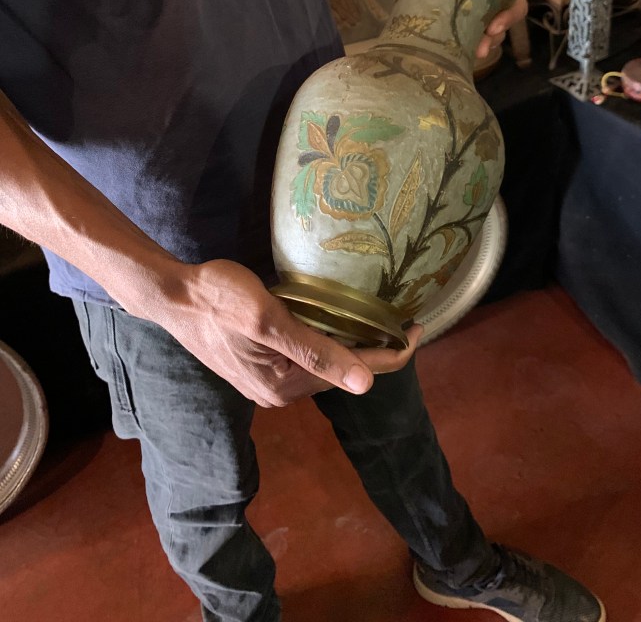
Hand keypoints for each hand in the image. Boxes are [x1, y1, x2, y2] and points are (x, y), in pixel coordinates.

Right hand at [153, 258, 420, 407]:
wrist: (171, 295)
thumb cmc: (218, 299)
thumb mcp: (270, 319)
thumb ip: (317, 350)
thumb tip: (366, 383)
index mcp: (285, 387)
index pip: (355, 373)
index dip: (393, 353)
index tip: (421, 327)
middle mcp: (279, 393)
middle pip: (341, 370)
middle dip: (374, 348)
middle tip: (403, 316)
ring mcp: (266, 381)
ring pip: (323, 363)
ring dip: (350, 343)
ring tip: (378, 316)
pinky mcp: (257, 365)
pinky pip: (305, 357)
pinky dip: (326, 340)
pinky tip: (336, 321)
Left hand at [368, 0, 527, 58]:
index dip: (510, 7)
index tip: (494, 20)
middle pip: (503, 12)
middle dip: (499, 30)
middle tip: (485, 40)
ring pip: (484, 27)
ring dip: (485, 42)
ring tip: (475, 52)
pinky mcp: (437, 9)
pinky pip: (454, 30)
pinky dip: (459, 44)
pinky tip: (457, 54)